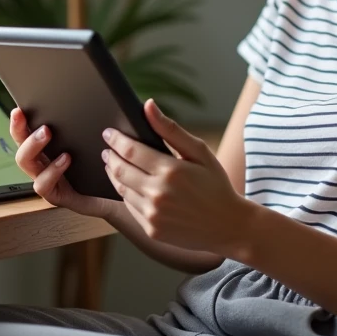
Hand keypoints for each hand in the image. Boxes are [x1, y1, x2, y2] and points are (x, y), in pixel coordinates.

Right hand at [10, 108, 118, 219]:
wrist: (115, 196)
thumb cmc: (102, 168)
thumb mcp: (91, 143)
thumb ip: (81, 125)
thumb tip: (83, 99)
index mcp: (46, 150)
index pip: (25, 133)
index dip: (18, 122)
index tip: (18, 110)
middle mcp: (42, 164)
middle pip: (19, 144)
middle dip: (20, 130)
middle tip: (31, 118)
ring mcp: (46, 180)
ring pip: (25, 163)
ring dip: (33, 145)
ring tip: (47, 133)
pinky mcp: (55, 196)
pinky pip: (43, 184)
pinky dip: (52, 170)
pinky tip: (65, 159)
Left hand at [102, 99, 251, 256]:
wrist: (229, 226)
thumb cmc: (216, 185)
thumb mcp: (199, 152)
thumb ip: (171, 129)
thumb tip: (148, 105)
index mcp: (171, 171)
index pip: (131, 150)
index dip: (116, 139)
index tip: (108, 133)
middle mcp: (158, 194)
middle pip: (120, 169)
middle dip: (110, 156)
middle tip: (107, 149)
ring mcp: (153, 214)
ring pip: (121, 189)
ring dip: (113, 174)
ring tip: (113, 164)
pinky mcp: (151, 230)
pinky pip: (129, 206)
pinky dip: (124, 192)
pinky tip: (127, 185)